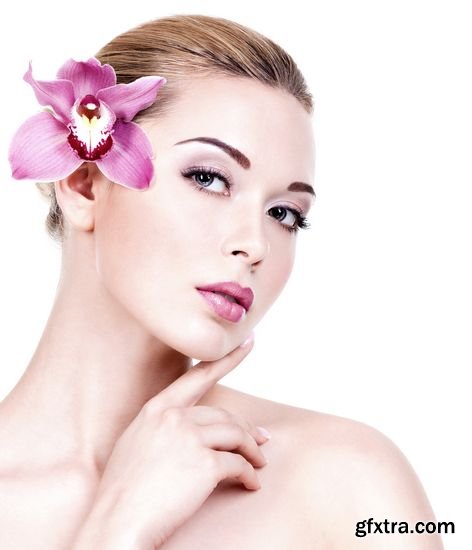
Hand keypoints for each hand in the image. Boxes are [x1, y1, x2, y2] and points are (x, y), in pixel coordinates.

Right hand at [72, 334, 268, 548]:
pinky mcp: (204, 463)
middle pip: (225, 414)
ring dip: (252, 451)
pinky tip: (250, 484)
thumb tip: (197, 427)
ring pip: (236, 435)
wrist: (116, 523)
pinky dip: (249, 475)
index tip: (247, 344)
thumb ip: (164, 427)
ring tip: (258, 463)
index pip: (197, 376)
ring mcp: (189, 438)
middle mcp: (174, 417)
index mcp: (156, 409)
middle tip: (260, 440)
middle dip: (246, 429)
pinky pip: (238, 464)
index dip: (226, 360)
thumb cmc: (124, 490)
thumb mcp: (137, 443)